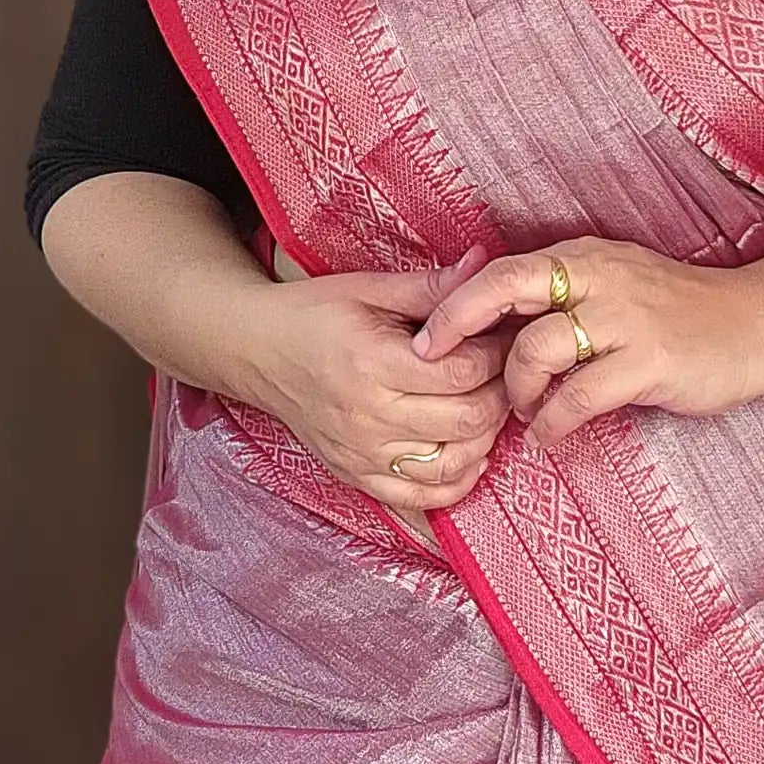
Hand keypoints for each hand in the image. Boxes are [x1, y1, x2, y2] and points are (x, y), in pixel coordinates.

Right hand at [235, 241, 521, 516]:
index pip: (462, 371)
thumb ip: (432, 286)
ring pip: (452, 464)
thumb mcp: (370, 289)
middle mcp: (366, 416)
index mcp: (371, 362)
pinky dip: (457, 481)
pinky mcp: (357, 477)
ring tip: (486, 405)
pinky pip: (422, 498)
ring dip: (485, 437)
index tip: (500, 337)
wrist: (258, 351)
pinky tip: (468, 451)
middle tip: (504, 371)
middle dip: (499, 394)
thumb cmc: (314, 314)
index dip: (496, 354)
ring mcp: (361, 454)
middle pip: (466, 420)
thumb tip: (485, 265)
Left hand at [408, 235, 762, 452]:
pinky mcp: (651, 361)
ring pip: (538, 347)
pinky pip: (579, 395)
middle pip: (508, 288)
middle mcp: (600, 277)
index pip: (503, 269)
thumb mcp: (616, 287)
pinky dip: (553, 421)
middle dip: (459, 327)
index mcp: (586, 258)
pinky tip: (550, 435)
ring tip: (519, 412)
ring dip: (515, 388)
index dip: (456, 303)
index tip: (423, 339)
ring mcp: (626, 318)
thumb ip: (563, 298)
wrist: (756, 325)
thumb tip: (491, 330)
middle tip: (434, 367)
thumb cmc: (678, 314)